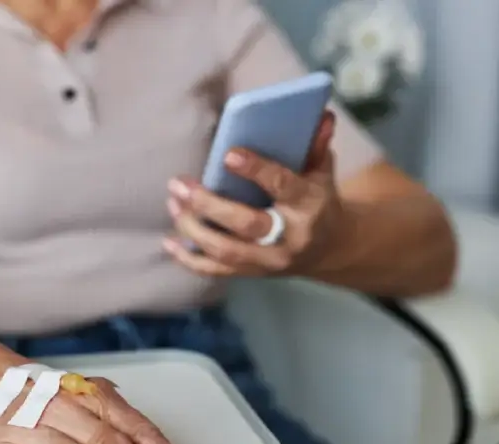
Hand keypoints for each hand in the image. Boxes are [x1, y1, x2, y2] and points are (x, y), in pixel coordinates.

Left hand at [163, 112, 347, 276]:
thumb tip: (320, 115)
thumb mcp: (322, 171)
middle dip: (209, 205)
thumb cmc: (317, 199)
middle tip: (179, 184)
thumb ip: (316, 145)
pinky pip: (217, 271)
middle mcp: (289, 237)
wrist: (329, 248)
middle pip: (247, 224)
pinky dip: (189, 259)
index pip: (282, 186)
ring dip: (193, 229)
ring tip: (173, 204)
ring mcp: (269, 260)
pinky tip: (169, 242)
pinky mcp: (253, 273)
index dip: (256, 171)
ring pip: (227, 250)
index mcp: (309, 205)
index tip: (228, 154)